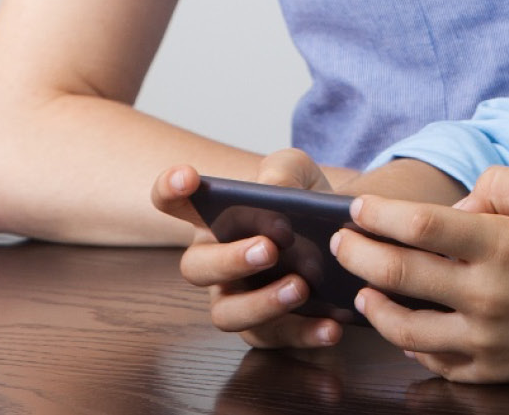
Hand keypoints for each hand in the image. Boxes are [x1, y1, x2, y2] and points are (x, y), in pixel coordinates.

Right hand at [154, 149, 346, 349]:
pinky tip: (331, 326)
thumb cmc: (301, 198)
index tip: (187, 177)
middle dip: (230, 260)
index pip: (173, 202)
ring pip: (227, 313)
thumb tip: (274, 187)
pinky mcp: (266, 327)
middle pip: (197, 268)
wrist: (338, 230)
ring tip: (301, 287)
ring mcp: (235, 297)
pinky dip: (303, 334)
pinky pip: (274, 338)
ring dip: (262, 304)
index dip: (170, 189)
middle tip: (269, 249)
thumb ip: (282, 171)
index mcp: (211, 217)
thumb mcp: (297, 172)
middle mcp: (214, 261)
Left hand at [331, 166, 508, 382]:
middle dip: (358, 253)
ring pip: (403, 326)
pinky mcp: (494, 371)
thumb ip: (500, 185)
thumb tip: (454, 209)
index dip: (379, 215)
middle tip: (341, 242)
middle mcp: (490, 296)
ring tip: (363, 288)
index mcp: (504, 247)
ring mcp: (489, 340)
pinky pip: (433, 360)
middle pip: (399, 274)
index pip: (421, 226)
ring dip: (373, 304)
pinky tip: (403, 323)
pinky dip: (408, 340)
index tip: (357, 208)